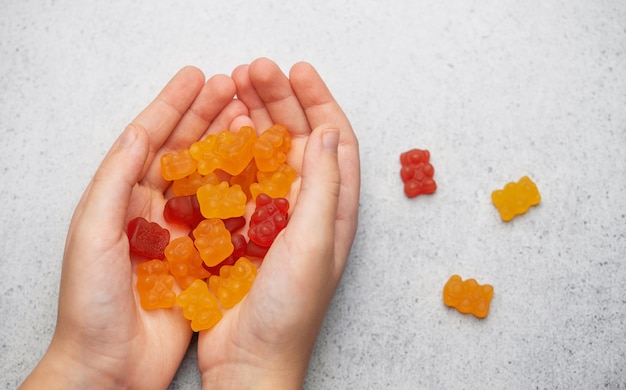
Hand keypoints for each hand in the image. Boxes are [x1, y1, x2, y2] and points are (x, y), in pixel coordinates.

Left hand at [21, 67, 247, 388]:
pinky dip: (239, 189)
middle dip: (205, 116)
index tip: (196, 78)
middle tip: (232, 87)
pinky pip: (223, 214)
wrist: (110, 365)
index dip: (172, 105)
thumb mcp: (93, 235)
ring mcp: (178, 231)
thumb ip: (114, 182)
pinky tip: (256, 169)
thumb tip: (138, 133)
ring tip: (248, 116)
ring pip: (206, 177)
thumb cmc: (91, 303)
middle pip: (181, 151)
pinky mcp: (200, 256)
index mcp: (120, 198)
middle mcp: (150, 209)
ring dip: (226, 145)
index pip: (149, 140)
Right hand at [197, 58, 359, 388]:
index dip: (319, 102)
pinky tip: (217, 132)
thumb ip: (320, 187)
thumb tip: (326, 131)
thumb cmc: (288, 312)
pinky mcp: (242, 227)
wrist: (250, 360)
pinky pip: (237, 178)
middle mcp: (306, 208)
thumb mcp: (312, 245)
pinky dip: (228, 152)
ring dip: (252, 118)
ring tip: (233, 89)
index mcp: (333, 210)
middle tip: (254, 70)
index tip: (298, 72)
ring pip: (264, 153)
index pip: (334, 142)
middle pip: (296, 139)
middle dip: (279, 101)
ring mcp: (272, 216)